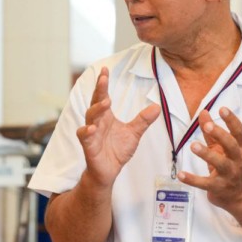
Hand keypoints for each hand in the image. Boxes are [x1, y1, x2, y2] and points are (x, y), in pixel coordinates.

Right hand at [76, 67, 160, 187]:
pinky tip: (91, 128)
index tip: (105, 70)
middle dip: (99, 90)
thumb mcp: (134, 133)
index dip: (103, 84)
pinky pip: (84, 137)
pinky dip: (86, 132)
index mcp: (106, 117)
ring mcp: (91, 133)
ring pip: (90, 117)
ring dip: (96, 109)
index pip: (103, 96)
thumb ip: (143, 120)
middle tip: (103, 78)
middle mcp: (96, 122)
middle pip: (96, 102)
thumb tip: (157, 107)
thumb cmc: (116, 151)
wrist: (108, 171)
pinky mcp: (88, 146)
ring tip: (105, 103)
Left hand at [177, 108, 241, 211]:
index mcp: (238, 149)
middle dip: (220, 135)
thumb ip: (211, 132)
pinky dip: (192, 179)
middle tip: (207, 126)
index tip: (222, 109)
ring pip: (220, 164)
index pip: (238, 132)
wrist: (239, 196)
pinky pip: (204, 183)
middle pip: (231, 146)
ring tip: (193, 145)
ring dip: (207, 154)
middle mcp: (236, 160)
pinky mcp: (218, 188)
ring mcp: (228, 175)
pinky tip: (181, 174)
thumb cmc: (229, 167)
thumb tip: (203, 111)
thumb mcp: (222, 149)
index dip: (231, 120)